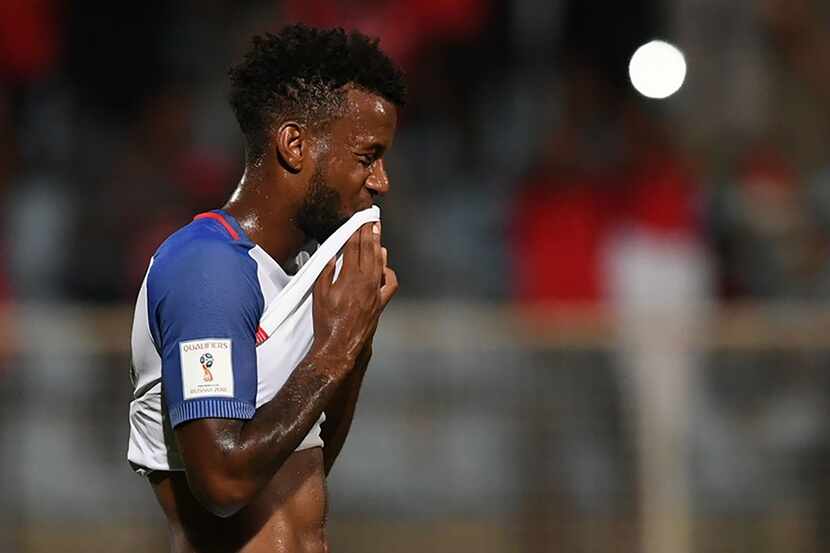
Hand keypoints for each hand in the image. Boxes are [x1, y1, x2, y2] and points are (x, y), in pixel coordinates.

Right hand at [311, 222, 397, 375]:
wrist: (340, 345)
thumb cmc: (327, 321)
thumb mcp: (319, 293)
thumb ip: (325, 272)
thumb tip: (331, 256)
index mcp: (350, 276)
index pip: (354, 247)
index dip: (356, 231)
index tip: (358, 221)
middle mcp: (366, 281)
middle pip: (370, 250)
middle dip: (370, 233)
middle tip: (372, 220)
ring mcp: (376, 292)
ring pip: (380, 263)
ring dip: (379, 247)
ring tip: (378, 235)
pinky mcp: (381, 302)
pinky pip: (390, 284)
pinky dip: (389, 272)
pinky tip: (385, 267)